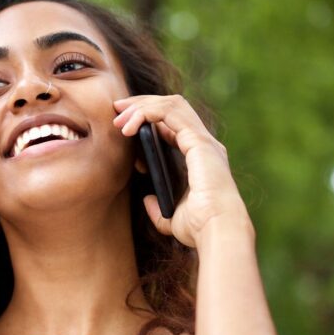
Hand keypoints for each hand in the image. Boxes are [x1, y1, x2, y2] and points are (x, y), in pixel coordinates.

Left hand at [113, 94, 250, 247]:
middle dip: (142, 104)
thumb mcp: (172, 219)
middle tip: (116, 110)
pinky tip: (129, 126)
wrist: (217, 231)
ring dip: (141, 106)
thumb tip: (147, 200)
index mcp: (201, 157)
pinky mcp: (198, 141)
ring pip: (170, 104)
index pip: (174, 124)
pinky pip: (170, 112)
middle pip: (172, 107)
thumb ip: (159, 209)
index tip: (123, 127)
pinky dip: (146, 112)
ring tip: (119, 119)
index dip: (148, 119)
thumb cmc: (200, 228)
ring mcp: (203, 140)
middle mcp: (204, 144)